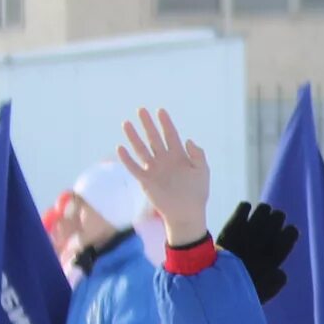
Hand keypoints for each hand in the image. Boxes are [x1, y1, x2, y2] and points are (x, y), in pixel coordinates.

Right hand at [116, 109, 210, 244]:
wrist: (187, 213)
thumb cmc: (197, 193)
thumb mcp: (202, 171)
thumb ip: (198, 155)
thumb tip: (188, 140)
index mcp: (179, 156)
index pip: (171, 136)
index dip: (166, 123)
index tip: (161, 111)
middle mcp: (164, 160)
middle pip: (154, 138)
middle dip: (148, 125)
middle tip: (141, 110)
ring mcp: (154, 169)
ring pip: (142, 149)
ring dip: (134, 137)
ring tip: (127, 123)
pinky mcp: (146, 180)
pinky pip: (134, 167)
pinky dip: (127, 159)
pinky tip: (120, 148)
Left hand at [216, 201, 299, 306]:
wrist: (210, 283)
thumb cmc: (239, 290)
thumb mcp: (264, 292)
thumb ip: (276, 280)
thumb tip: (280, 270)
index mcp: (274, 258)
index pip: (290, 234)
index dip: (290, 232)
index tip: (287, 233)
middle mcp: (263, 242)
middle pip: (278, 217)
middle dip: (277, 218)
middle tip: (273, 219)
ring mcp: (247, 233)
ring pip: (263, 209)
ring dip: (263, 211)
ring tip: (261, 213)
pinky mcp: (231, 227)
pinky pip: (244, 207)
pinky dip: (245, 207)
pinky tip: (245, 210)